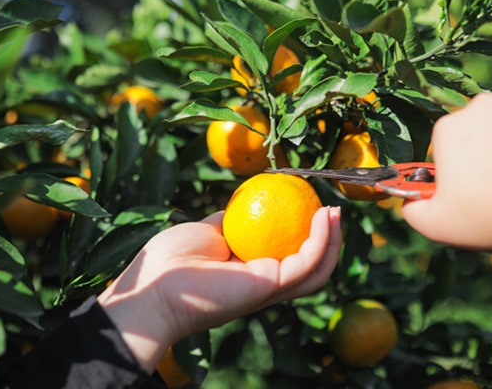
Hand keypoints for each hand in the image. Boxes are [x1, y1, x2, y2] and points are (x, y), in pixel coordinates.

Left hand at [97, 206, 341, 371]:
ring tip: (337, 212)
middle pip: (309, 268)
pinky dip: (321, 240)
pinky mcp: (269, 286)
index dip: (304, 235)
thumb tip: (243, 203)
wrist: (154, 284)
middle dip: (328, 241)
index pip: (287, 257)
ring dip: (333, 242)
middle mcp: (262, 284)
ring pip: (316, 271)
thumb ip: (229, 221)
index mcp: (249, 272)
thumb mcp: (207, 230)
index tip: (310, 204)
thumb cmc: (171, 259)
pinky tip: (325, 216)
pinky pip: (306, 263)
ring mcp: (268, 288)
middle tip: (333, 210)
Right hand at [402, 93, 491, 250]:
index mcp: (449, 128)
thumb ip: (412, 207)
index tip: (474, 188)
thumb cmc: (491, 217)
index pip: (449, 143)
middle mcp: (485, 106)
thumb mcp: (435, 224)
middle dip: (491, 150)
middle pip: (484, 128)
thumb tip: (409, 199)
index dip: (459, 167)